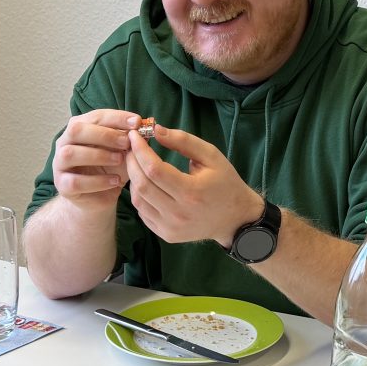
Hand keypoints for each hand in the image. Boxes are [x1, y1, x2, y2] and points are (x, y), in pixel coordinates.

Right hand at [51, 109, 140, 206]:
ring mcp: (59, 164)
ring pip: (70, 154)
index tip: (137, 122)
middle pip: (76, 130)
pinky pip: (75, 181)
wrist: (98, 197)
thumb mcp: (123, 151)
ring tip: (120, 160)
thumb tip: (146, 126)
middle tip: (126, 142)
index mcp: (79, 128)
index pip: (95, 116)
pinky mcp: (61, 185)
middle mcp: (64, 142)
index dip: (117, 117)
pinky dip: (97, 181)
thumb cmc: (110, 168)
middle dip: (104, 134)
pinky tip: (115, 181)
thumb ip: (130, 139)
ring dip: (98, 155)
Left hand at [126, 124, 262, 245]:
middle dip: (131, 162)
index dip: (140, 151)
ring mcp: (171, 227)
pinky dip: (139, 196)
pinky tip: (145, 183)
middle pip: (142, 184)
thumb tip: (156, 130)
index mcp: (191, 192)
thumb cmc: (225, 183)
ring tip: (137, 164)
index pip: (154, 169)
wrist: (235, 218)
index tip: (134, 136)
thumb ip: (184, 141)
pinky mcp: (166, 235)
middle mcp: (178, 213)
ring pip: (138, 200)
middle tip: (131, 147)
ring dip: (133, 179)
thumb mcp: (211, 156)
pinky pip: (143, 213)